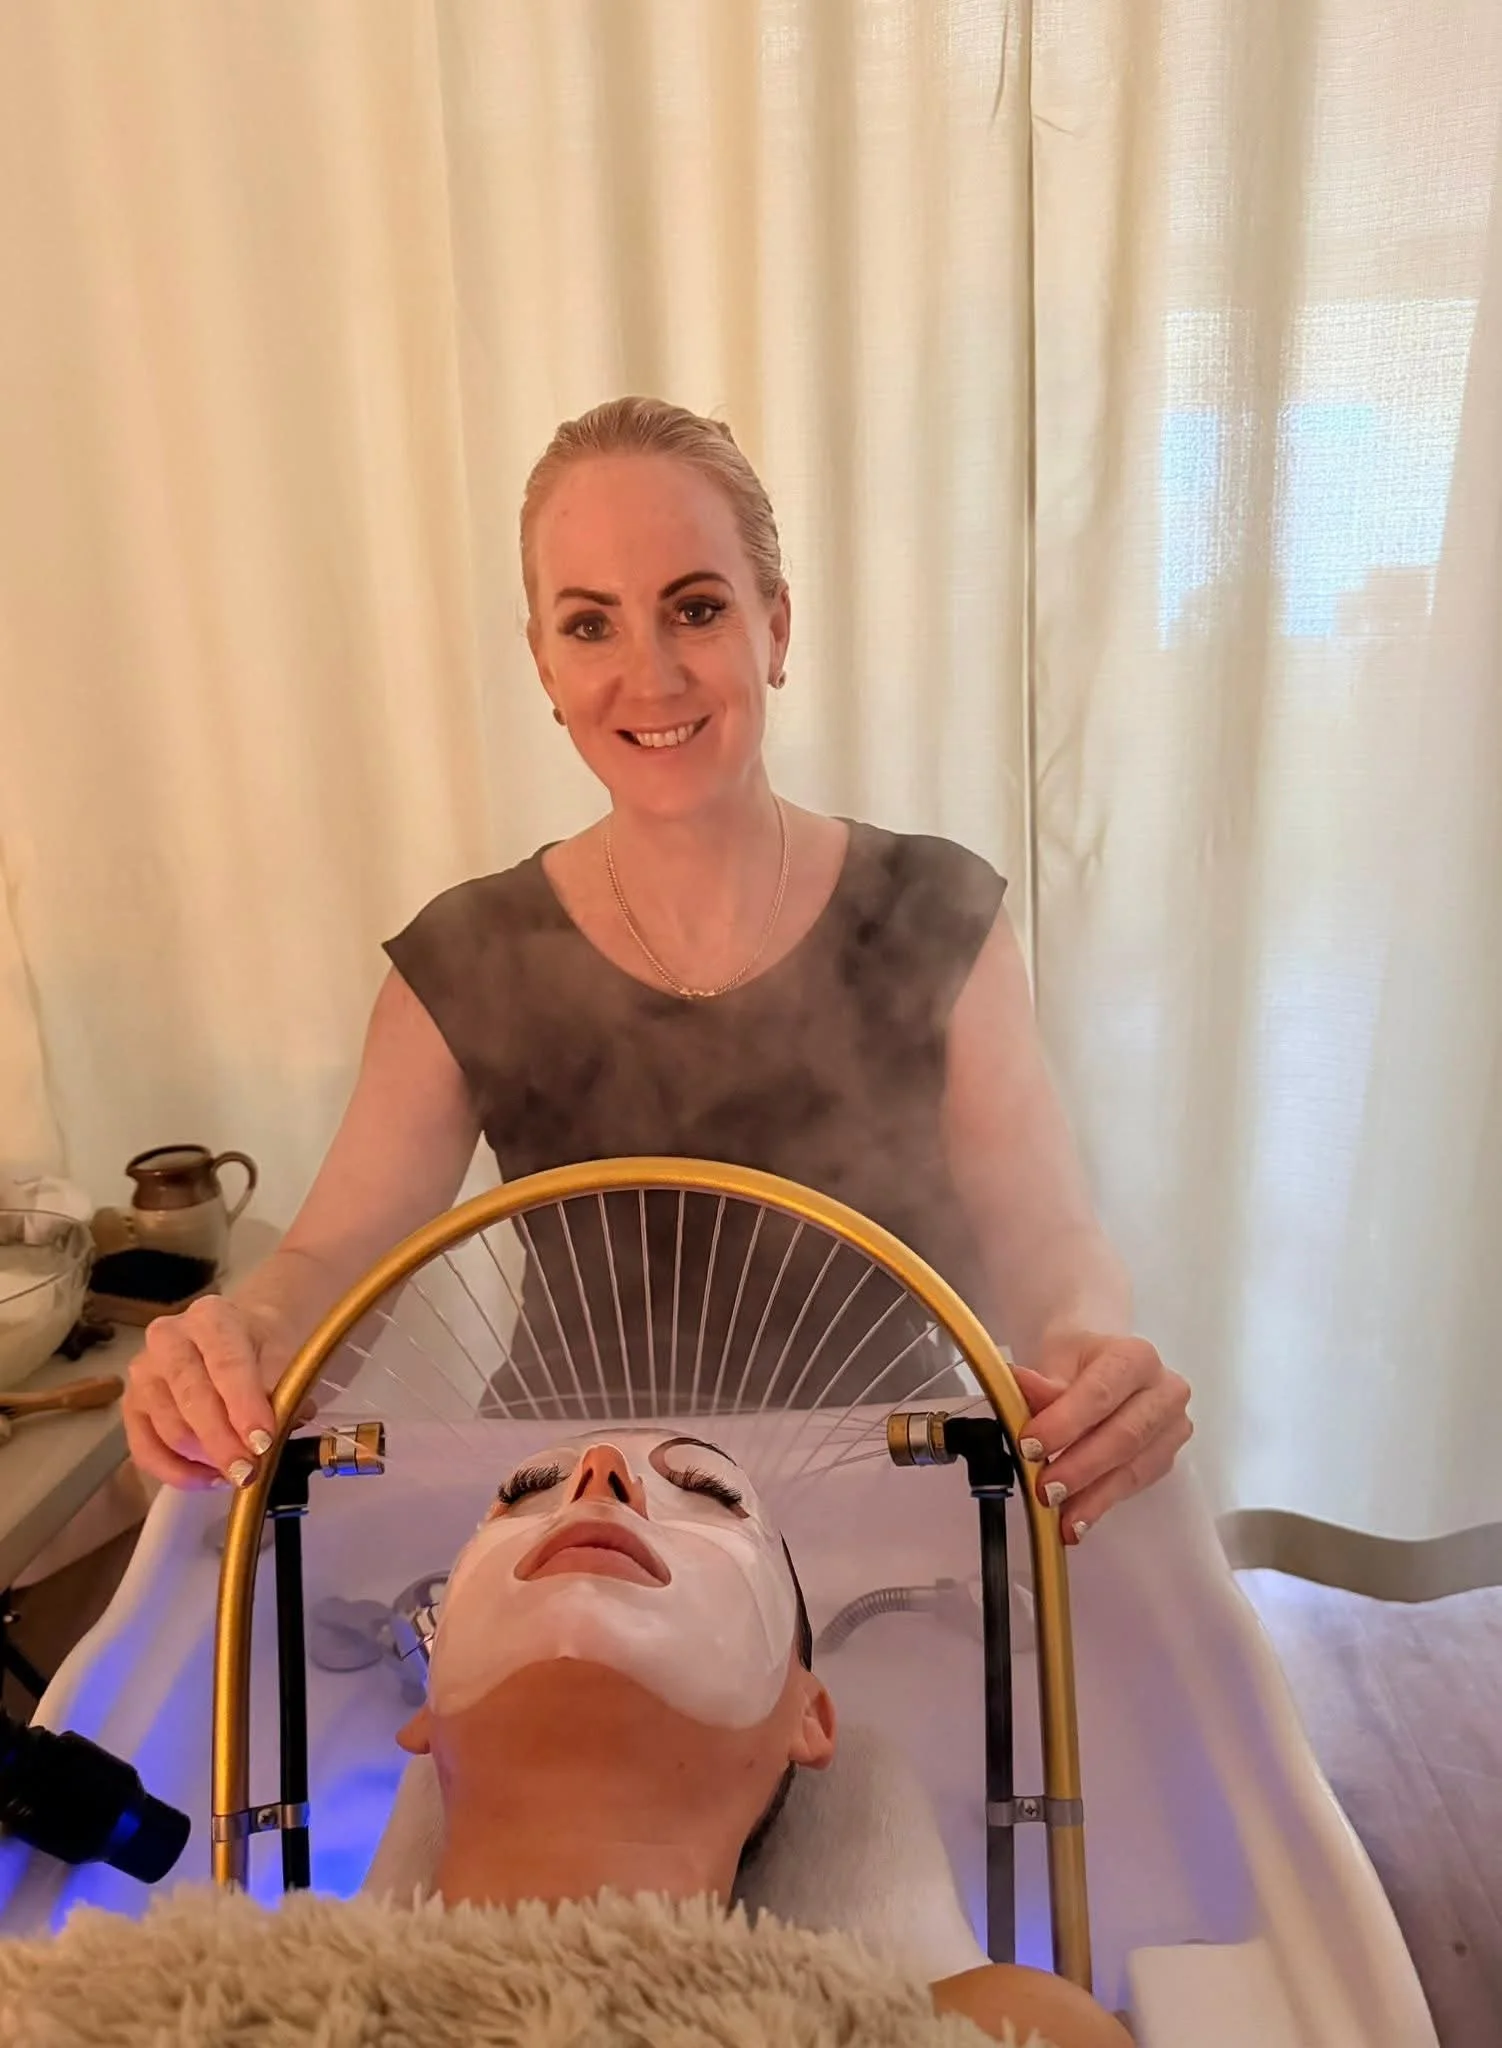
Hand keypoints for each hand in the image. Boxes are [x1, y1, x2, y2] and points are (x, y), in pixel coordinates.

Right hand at [123, 1297, 293, 1490]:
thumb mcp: (281, 1353)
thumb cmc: (257, 1347)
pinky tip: (208, 1478)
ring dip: (204, 1460)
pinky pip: (145, 1450)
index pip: (226, 1364)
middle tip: (249, 1472)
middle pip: (192, 1398)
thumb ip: (284, 1386)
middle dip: (223, 1442)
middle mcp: (167, 1338)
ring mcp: (143, 1372)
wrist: (231, 1336)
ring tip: (236, 1472)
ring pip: (170, 1428)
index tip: (263, 1443)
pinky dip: (177, 1473)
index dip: (244, 1406)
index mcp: (211, 1318)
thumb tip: (288, 1424)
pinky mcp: (130, 1405)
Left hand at [1010, 1333, 1190, 1543]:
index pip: (1101, 1393)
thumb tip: (1020, 1383)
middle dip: (1080, 1467)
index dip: (1066, 1422)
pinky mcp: (1166, 1458)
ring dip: (1092, 1496)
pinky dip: (1101, 1505)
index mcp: (1136, 1357)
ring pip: (1132, 1468)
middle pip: (1123, 1436)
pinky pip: (1134, 1486)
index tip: (1030, 1446)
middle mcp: (1165, 1391)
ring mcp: (1171, 1428)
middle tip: (1044, 1490)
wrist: (1102, 1368)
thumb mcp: (1056, 1359)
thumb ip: (1043, 1381)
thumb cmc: (1079, 1362)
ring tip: (1059, 1516)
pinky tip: (1076, 1521)